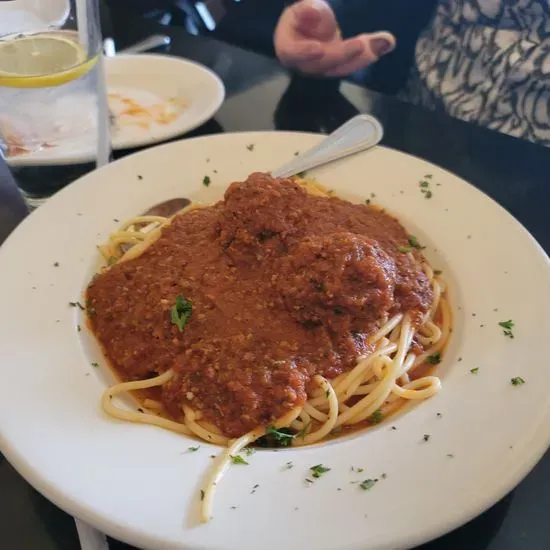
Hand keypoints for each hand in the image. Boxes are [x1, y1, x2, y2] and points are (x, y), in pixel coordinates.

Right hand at [274, 0, 395, 76]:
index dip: (304, 52)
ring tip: (382, 43)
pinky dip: (368, 53)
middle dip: (342, 54)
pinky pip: (352, 64)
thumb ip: (308, 11)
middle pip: (321, 64)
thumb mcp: (304, 7)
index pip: (292, 52)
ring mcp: (322, 69)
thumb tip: (311, 11)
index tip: (318, 48)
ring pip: (340, 68)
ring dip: (361, 57)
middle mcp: (304, 64)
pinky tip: (385, 43)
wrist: (311, 26)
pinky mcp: (338, 67)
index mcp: (288, 47)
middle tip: (362, 43)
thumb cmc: (304, 14)